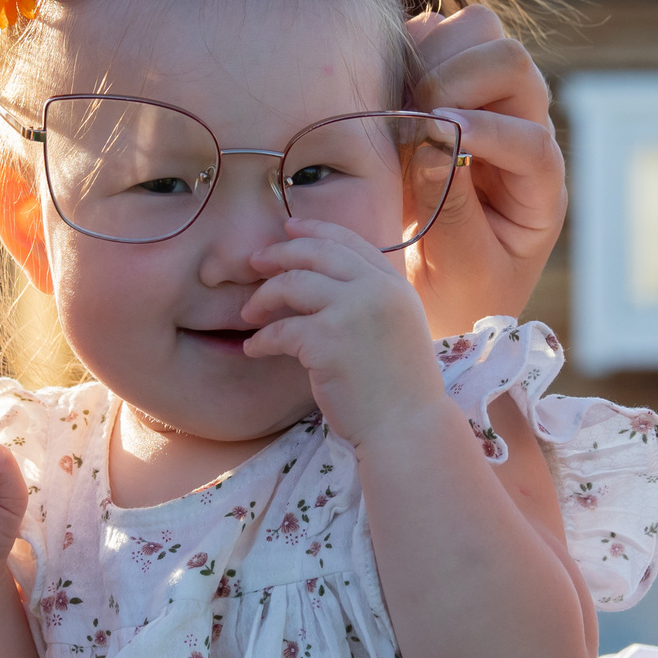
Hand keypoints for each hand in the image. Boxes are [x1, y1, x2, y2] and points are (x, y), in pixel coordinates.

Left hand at [243, 218, 449, 450]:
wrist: (408, 427)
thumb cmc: (400, 389)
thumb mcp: (397, 328)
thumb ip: (372, 300)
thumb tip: (326, 283)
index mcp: (394, 285)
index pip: (349, 241)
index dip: (314, 230)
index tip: (288, 230)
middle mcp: (376, 290)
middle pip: (317, 253)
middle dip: (280, 253)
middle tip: (254, 262)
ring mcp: (352, 312)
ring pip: (292, 284)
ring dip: (263, 296)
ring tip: (248, 313)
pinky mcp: (328, 341)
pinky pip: (281, 330)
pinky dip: (261, 340)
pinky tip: (254, 348)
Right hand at [404, 6, 567, 336]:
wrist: (429, 290)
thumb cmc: (456, 294)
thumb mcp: (461, 271)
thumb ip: (451, 210)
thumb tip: (432, 141)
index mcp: (539, 187)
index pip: (533, 141)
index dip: (487, 132)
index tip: (435, 139)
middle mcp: (520, 130)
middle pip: (511, 61)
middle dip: (458, 80)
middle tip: (414, 121)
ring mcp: (484, 101)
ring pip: (476, 31)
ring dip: (432, 59)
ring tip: (399, 107)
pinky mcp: (442, 86)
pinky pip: (430, 35)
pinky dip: (404, 51)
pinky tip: (384, 95)